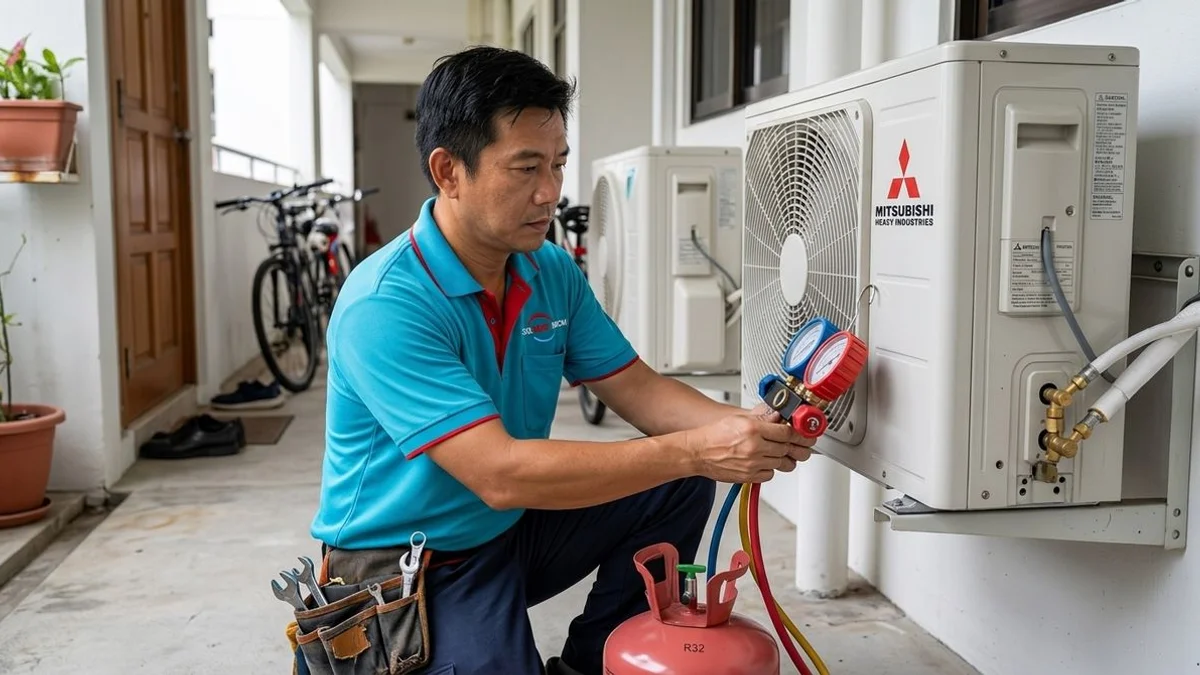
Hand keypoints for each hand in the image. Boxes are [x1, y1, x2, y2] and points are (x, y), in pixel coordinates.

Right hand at [686, 411, 814, 483]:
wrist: (697, 452)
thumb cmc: (714, 435)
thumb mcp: (738, 419)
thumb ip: (761, 418)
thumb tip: (778, 417)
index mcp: (753, 429)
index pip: (786, 432)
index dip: (798, 433)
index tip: (803, 434)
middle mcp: (754, 447)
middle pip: (787, 448)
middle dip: (795, 446)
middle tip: (799, 445)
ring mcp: (752, 464)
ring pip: (781, 463)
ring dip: (785, 458)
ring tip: (782, 453)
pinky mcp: (749, 476)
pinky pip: (770, 474)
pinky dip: (771, 469)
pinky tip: (765, 462)